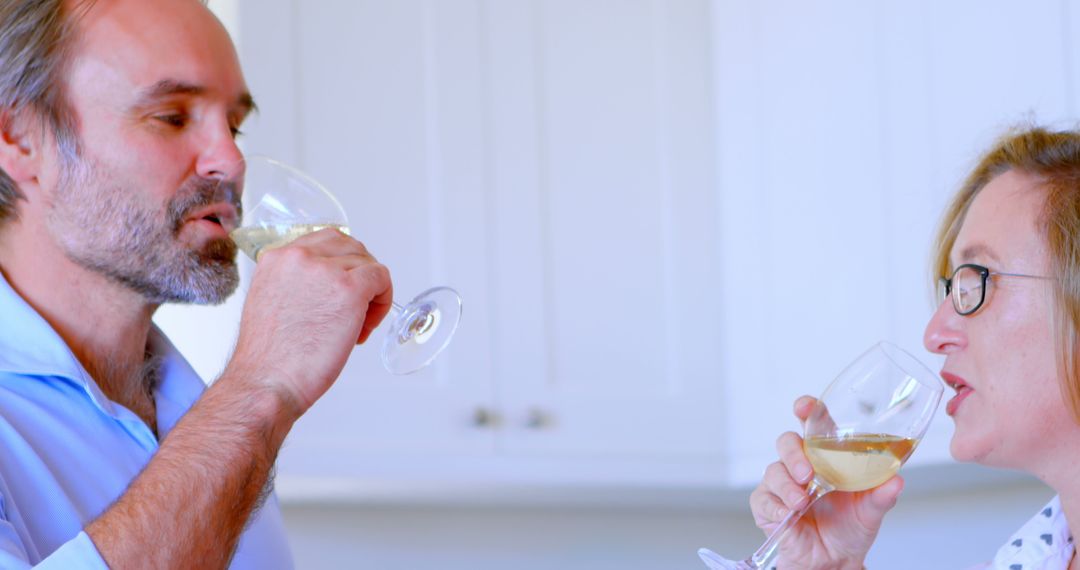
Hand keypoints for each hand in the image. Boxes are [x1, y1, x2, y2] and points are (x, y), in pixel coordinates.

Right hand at [226, 228, 392, 416]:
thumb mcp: (274, 301)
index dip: (340, 268)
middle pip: (350, 247)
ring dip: (370, 293)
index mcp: (277, 258)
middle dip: (358, 275)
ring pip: (367, 264)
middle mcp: (299, 256)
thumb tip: (329, 285)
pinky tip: (366, 325)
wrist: (267, 382)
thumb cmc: (270, 357)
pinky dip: (383, 300)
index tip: (338, 294)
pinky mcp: (349, 289)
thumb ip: (297, 282)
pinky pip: (381, 278)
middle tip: (353, 310)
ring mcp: (326, 270)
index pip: (324, 242)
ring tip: (355, 325)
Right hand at [749, 396, 902, 569]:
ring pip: (774, 471)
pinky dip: (776, 506)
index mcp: (825, 456)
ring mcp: (782, 484)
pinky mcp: (767, 505)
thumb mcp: (871, 511)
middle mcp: (801, 464)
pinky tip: (788, 515)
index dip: (806, 409)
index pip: (813, 424)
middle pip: (787, 442)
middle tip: (807, 473)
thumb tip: (896, 480)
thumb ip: (881, 495)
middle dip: (794, 454)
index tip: (804, 406)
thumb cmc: (849, 527)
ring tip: (802, 503)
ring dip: (786, 485)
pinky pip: (763, 499)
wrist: (834, 561)